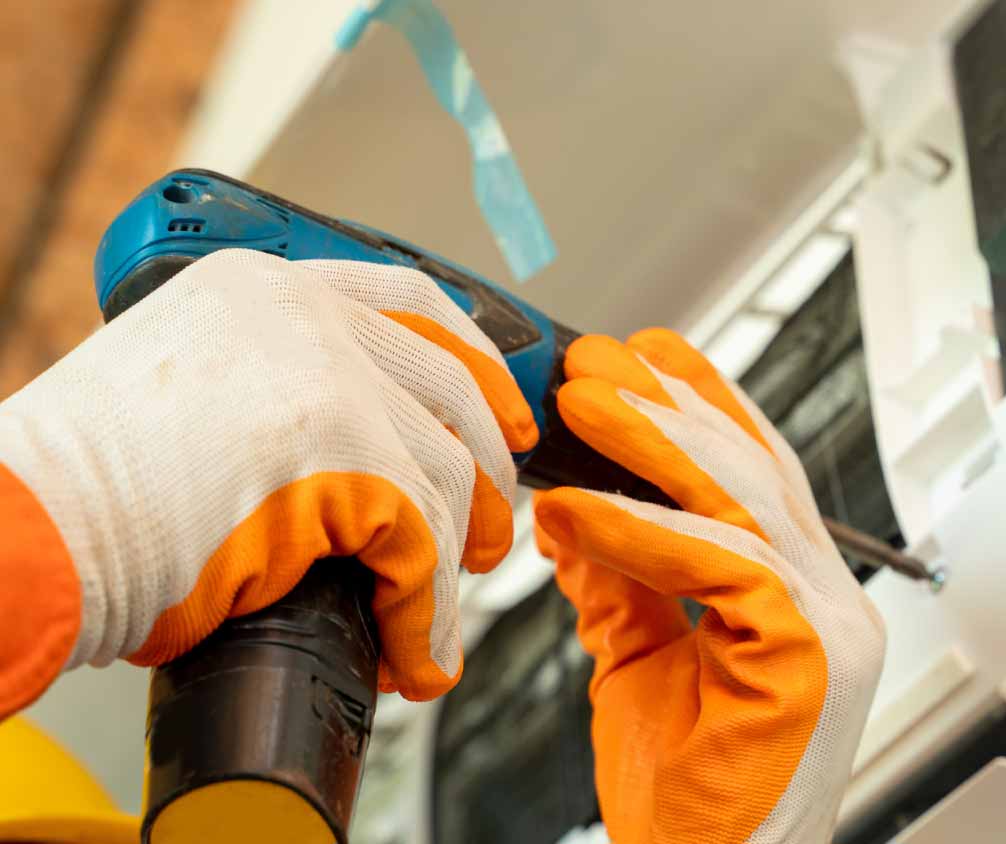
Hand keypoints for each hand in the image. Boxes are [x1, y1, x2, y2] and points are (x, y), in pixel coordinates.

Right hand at [0, 250, 535, 712]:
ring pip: (441, 474)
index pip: (410, 299)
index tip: (503, 413)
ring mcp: (329, 380)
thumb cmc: (84, 482)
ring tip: (432, 614)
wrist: (26, 527)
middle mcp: (305, 318)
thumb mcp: (190, 389)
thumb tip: (365, 456)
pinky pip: (419, 546)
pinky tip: (411, 650)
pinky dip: (424, 612)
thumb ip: (279, 392)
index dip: (474, 360)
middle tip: (485, 529)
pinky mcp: (343, 459)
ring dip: (449, 559)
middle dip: (482, 466)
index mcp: (265, 289)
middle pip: (447, 384)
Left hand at [535, 329, 885, 843]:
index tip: (643, 355)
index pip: (756, 475)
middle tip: (596, 363)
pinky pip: (725, 567)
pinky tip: (581, 509)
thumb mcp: (641, 662)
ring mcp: (834, 628)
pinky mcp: (812, 658)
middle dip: (672, 408)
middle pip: (754, 473)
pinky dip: (645, 532)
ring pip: (746, 503)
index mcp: (801, 595)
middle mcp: (831, 600)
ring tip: (585, 402)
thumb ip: (623, 583)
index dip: (702, 406)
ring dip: (656, 444)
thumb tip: (573, 511)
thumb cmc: (690, 797)